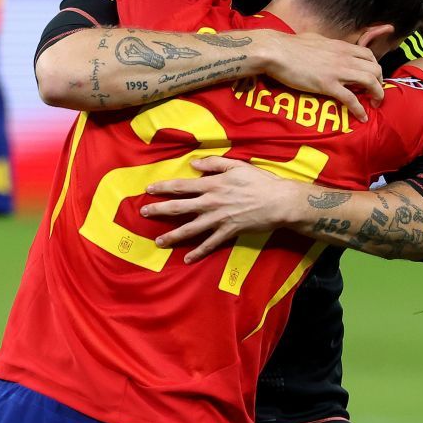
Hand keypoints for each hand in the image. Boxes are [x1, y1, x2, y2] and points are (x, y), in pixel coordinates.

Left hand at [141, 155, 300, 261]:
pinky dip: (198, 252)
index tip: (149, 189)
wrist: (278, 201)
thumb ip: (213, 164)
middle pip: (179, 207)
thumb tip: (193, 164)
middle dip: (159, 210)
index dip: (164, 187)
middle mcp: (211, 202)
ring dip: (173, 236)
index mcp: (212, 184)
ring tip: (158, 242)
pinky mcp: (228, 232)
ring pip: (190, 229)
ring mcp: (219, 219)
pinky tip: (187, 259)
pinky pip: (210, 244)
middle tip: (143, 213)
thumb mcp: (236, 165)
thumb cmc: (259, 181)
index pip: (182, 186)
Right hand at [255, 30, 384, 121]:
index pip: (369, 55)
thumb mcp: (316, 40)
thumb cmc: (290, 45)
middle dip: (380, 83)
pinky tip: (362, 117)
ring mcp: (338, 71)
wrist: (277, 51)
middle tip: (374, 94)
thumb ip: (326, 46)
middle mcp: (345, 57)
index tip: (371, 78)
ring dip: (377, 95)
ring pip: (370, 81)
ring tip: (374, 105)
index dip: (374, 68)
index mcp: (341, 46)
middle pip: (375, 69)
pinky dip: (359, 109)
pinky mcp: (327, 85)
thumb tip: (326, 48)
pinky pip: (351, 99)